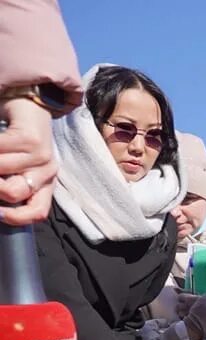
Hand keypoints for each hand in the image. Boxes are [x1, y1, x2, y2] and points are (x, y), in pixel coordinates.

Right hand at [0, 98, 58, 225]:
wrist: (26, 103)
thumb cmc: (15, 136)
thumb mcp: (14, 164)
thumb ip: (9, 182)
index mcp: (46, 182)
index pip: (37, 213)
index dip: (14, 218)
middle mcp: (48, 171)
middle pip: (15, 193)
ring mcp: (41, 155)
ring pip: (1, 171)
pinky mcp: (30, 138)